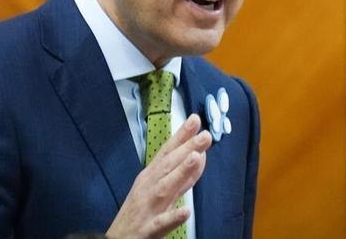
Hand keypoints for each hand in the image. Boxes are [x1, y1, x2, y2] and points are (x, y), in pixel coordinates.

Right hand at [107, 114, 211, 238]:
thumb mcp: (158, 189)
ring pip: (165, 188)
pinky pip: (161, 223)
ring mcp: (148, 208)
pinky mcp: (148, 230)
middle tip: (205, 135)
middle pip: (168, 165)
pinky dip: (173, 216)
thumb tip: (199, 154)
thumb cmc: (140, 212)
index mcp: (150, 177)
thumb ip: (180, 174)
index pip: (167, 152)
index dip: (181, 136)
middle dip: (186, 149)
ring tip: (196, 157)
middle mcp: (149, 188)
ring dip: (180, 172)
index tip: (195, 119)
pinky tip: (186, 211)